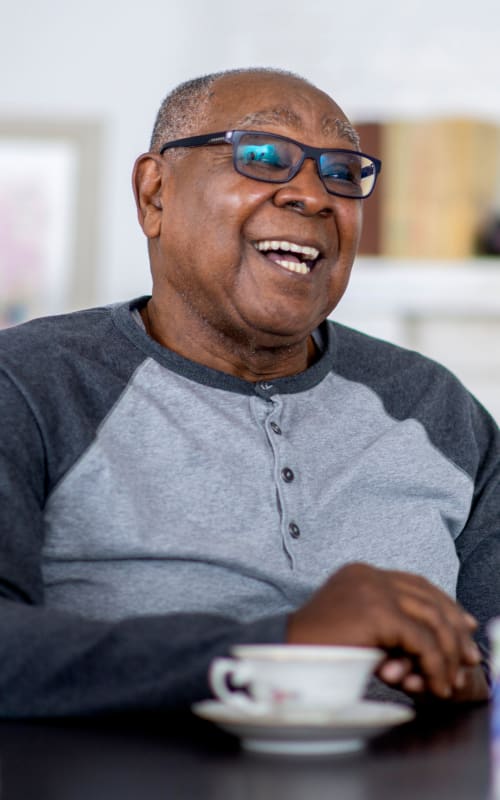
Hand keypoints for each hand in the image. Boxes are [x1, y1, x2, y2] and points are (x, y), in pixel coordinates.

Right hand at [287, 563, 482, 699]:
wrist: (285, 655)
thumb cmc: (314, 649)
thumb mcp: (356, 629)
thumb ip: (388, 629)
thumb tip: (427, 648)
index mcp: (362, 573)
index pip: (416, 583)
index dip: (444, 603)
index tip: (463, 625)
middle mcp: (370, 574)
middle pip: (429, 596)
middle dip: (455, 629)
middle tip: (469, 656)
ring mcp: (374, 589)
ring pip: (432, 619)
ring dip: (447, 654)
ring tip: (449, 680)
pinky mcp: (378, 612)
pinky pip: (422, 641)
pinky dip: (434, 665)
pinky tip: (434, 684)